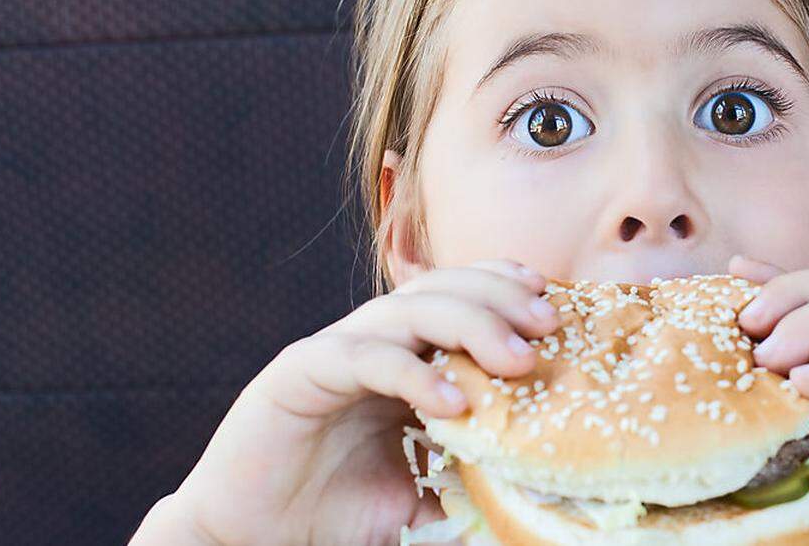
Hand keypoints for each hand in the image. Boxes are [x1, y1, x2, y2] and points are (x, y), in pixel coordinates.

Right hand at [129, 259, 559, 545]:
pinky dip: (411, 372)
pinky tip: (452, 400)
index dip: (503, 288)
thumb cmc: (336, 514)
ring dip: (469, 327)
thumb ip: (467, 480)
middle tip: (547, 326)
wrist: (254, 537)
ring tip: (517, 361)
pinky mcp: (299, 373)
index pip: (457, 297)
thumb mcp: (421, 492)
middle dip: (499, 299)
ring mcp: (335, 352)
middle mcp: (371, 343)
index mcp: (401, 356)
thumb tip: (538, 496)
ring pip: (407, 312)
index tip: (553, 305)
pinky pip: (363, 358)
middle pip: (440, 291)